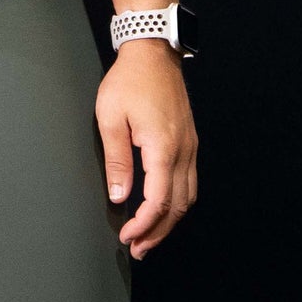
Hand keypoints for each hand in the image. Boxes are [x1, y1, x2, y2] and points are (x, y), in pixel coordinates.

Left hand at [95, 38, 197, 259]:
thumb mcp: (111, 117)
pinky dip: (178, 202)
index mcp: (162, 147)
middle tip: (139, 249)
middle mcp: (183, 151)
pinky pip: (189, 181)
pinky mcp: (189, 141)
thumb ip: (117, 160)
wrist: (153, 53)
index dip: (144, 225)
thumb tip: (120, 196)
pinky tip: (165, 208)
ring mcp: (190, 146)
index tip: (127, 236)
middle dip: (158, 232)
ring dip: (170, 221)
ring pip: (188, 197)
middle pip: (178, 206)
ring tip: (150, 236)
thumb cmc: (129, 80)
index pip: (159, 201)